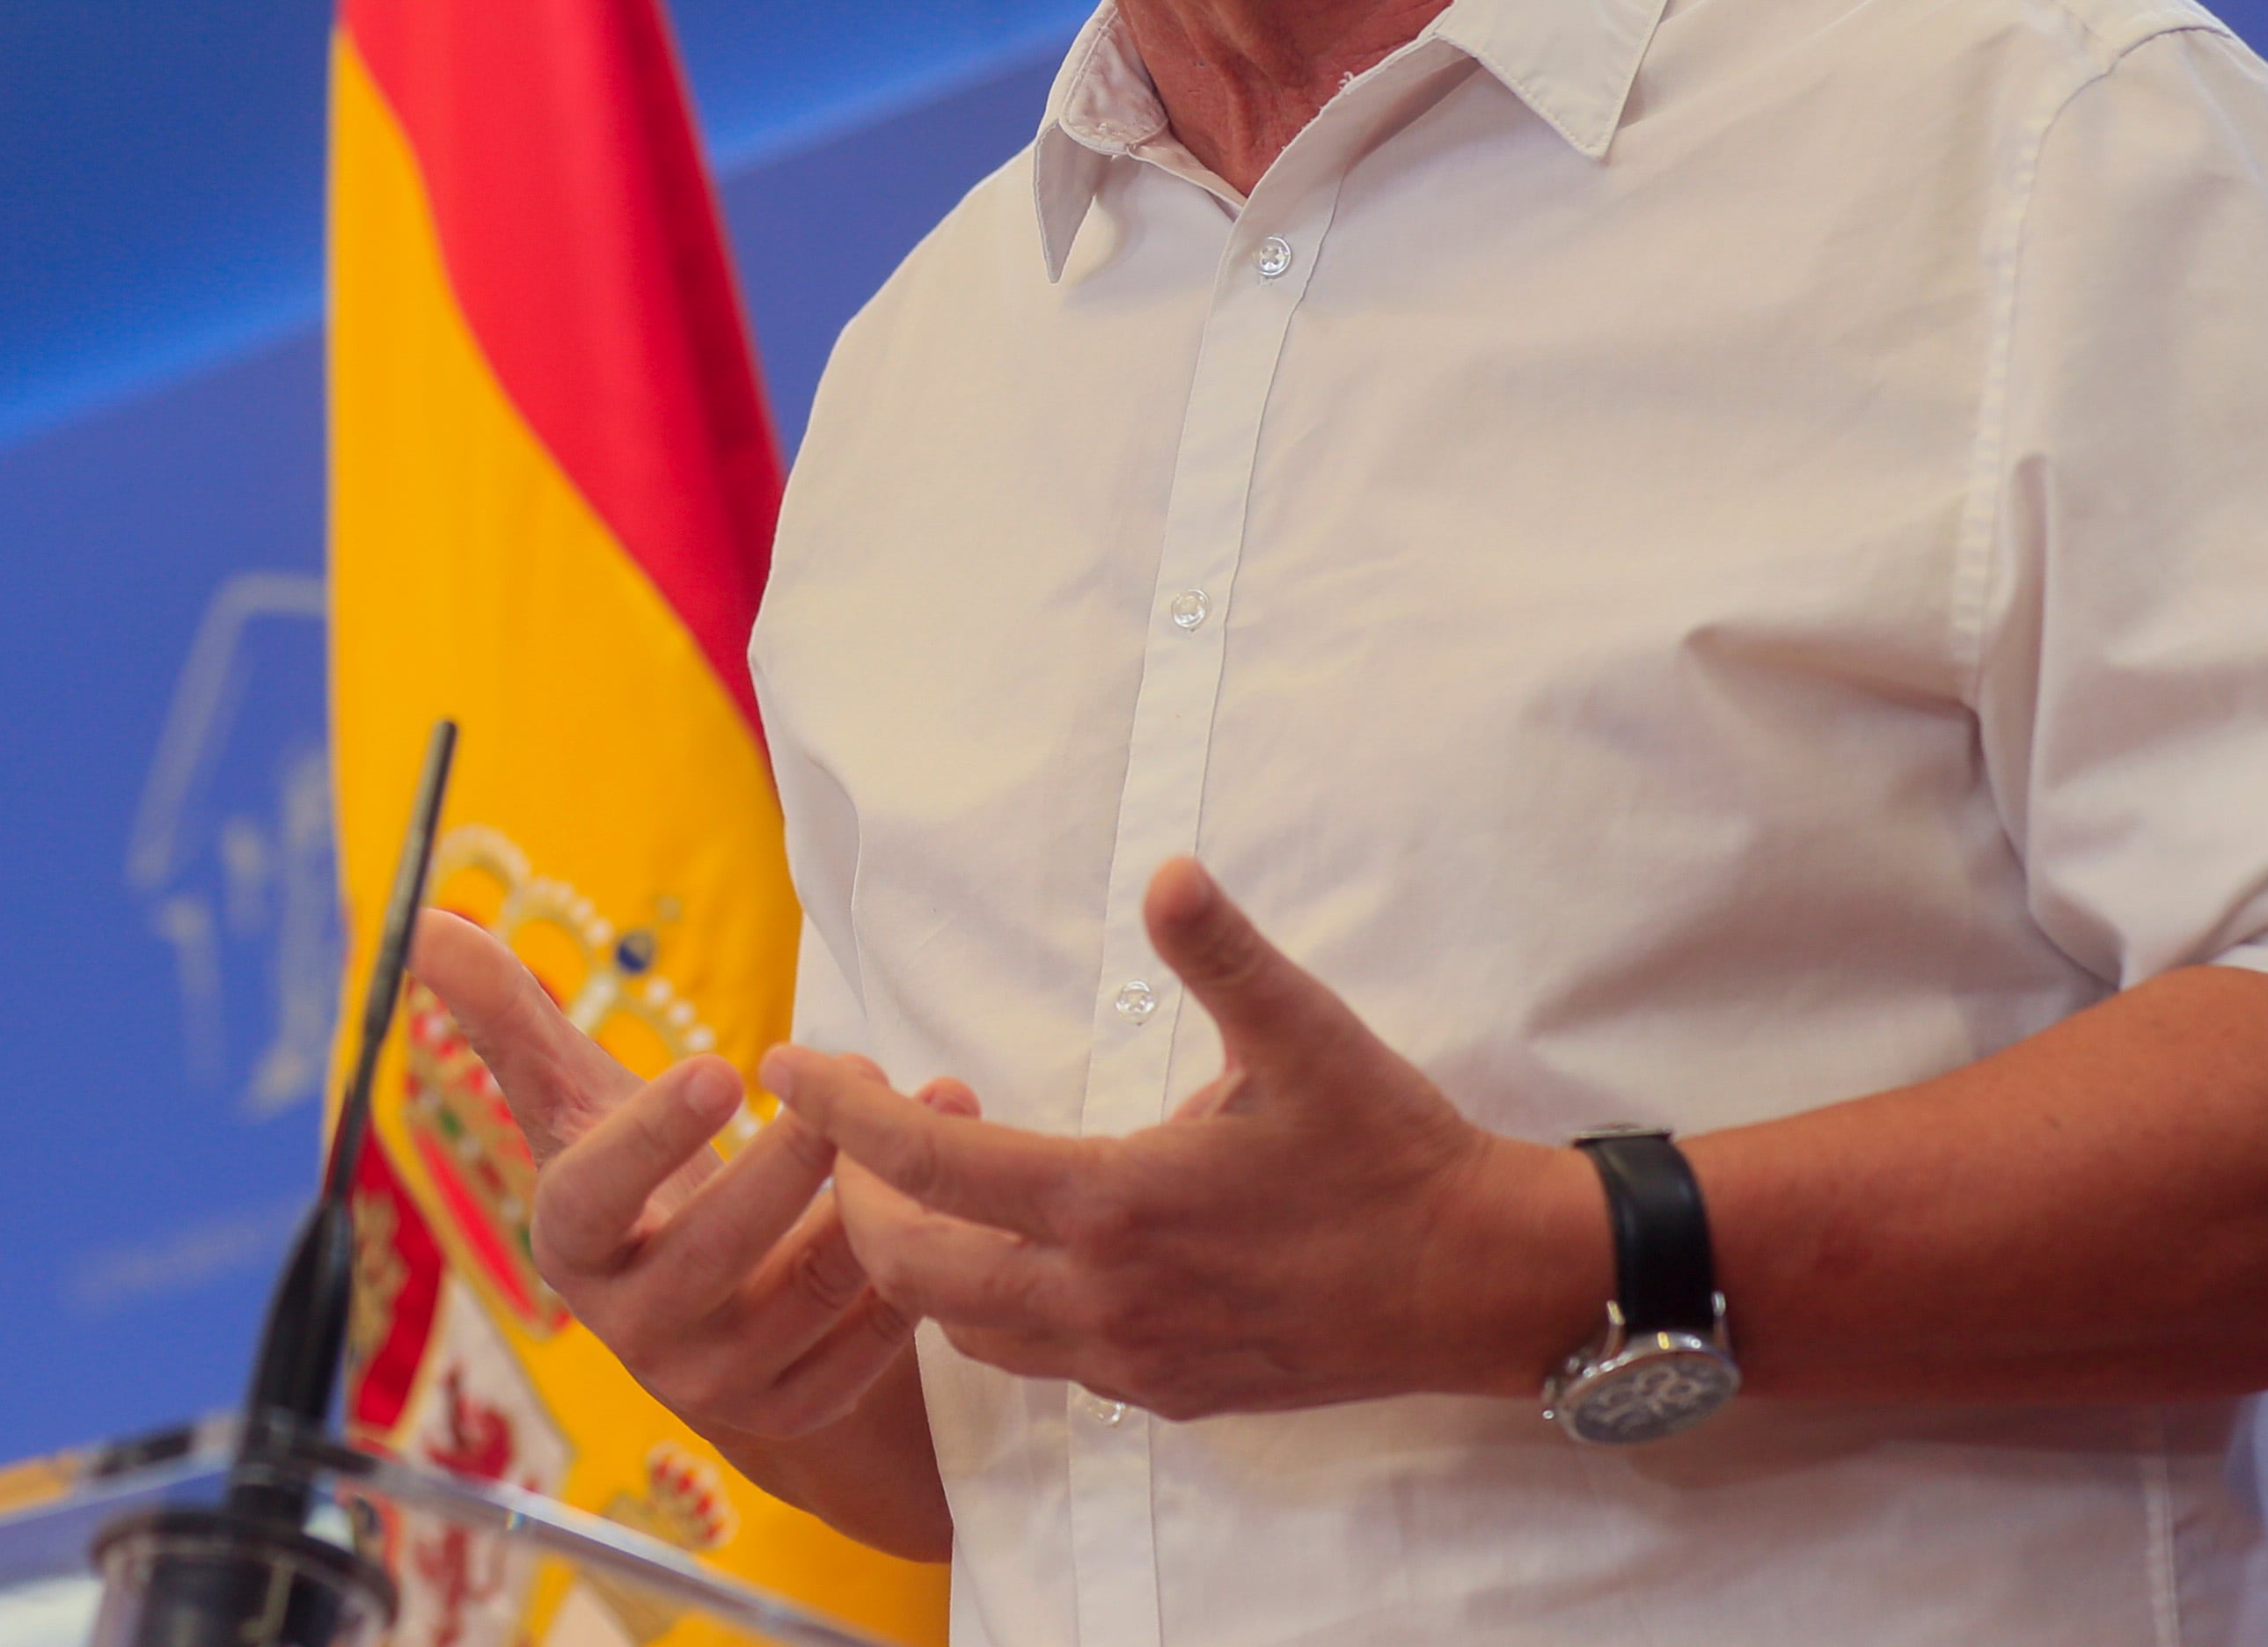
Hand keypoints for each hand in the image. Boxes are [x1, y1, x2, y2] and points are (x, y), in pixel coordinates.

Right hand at [408, 910, 965, 1445]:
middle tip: (854, 1077)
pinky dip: (916, 1266)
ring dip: (881, 1198)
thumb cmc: (645, 1183)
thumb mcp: (580, 1105)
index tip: (722, 1065)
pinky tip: (952, 1192)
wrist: (714, 1319)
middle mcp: (636, 1326)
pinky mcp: (800, 1409)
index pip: (592, 1197)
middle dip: (792, 1158)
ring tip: (934, 1107)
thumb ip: (511, 1018)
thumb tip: (425, 924)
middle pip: (715, 1246)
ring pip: (809, 1291)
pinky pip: (870, 1342)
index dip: (651, 1135)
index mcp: (574, 1245)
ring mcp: (720, 1380)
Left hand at [764, 858, 1602, 1419]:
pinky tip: (1027, 1240)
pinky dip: (995, 1303)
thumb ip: (1223, 954)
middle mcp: (1102, 1298)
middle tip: (869, 1119)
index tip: (787, 1066)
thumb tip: (1168, 873)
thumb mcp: (1308, 1036)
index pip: (926, 1167)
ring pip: (964, 1328)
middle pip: (910, 1269)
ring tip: (949, 1171)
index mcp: (1114, 1204)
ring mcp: (1131, 1360)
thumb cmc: (1389, 1152)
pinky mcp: (1166, 1395)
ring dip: (926, 1255)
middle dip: (858, 1195)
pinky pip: (1037, 1360)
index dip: (838, 1114)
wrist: (1480, 1284)